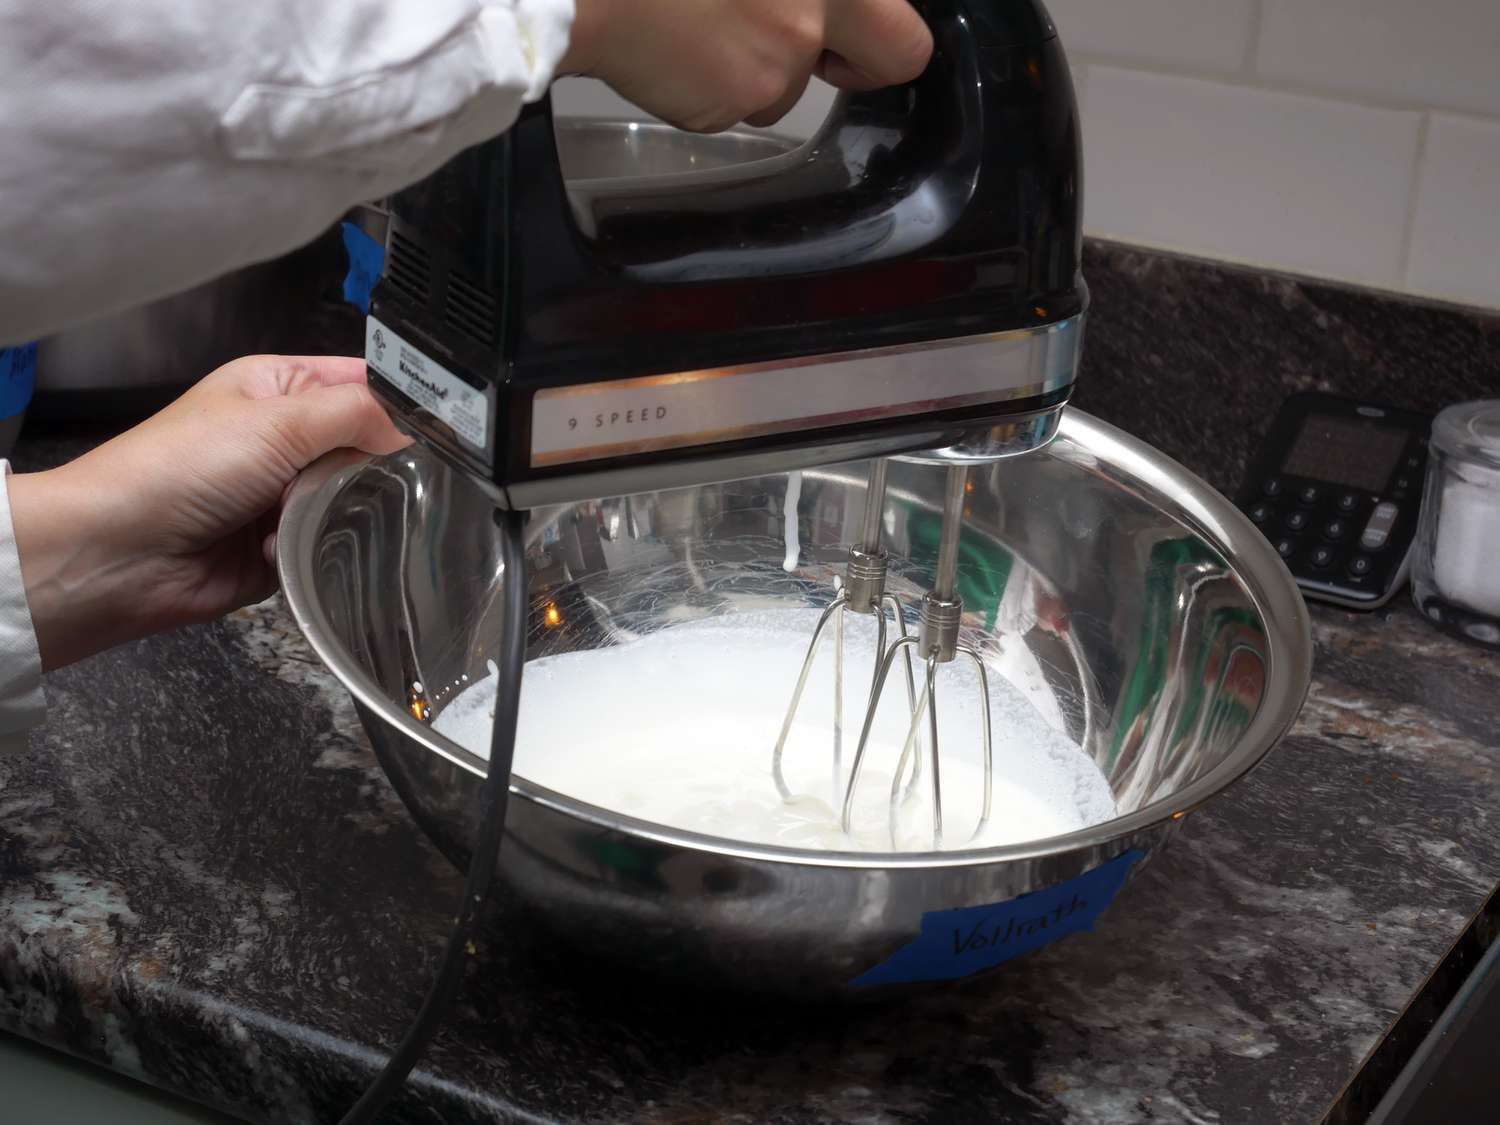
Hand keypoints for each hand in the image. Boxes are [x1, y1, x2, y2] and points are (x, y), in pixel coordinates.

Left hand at [9, 355, 408, 670]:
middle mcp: (284, 438)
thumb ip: (355, 414)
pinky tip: (299, 547)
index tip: (445, 426)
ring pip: (353, 499)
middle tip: (392, 477)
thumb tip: (413, 429)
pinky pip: (330, 544)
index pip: (361, 382)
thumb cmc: (182, 469)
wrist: (120, 553)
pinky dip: (320, 548)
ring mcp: (283, 494)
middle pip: (365, 445)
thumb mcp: (276, 421)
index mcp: (279, 388)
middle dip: (376, 464)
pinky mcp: (283, 545)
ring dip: (344, 510)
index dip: (401, 400)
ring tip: (332, 513)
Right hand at [562, 0, 932, 131]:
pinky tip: (678, 47)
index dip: (883, 36)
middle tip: (811, 53)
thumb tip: (811, 10)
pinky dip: (710, 88)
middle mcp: (814, 12)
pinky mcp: (736, 100)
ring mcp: (779, 61)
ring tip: (700, 26)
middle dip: (855, 65)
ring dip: (754, 70)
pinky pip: (737, 107)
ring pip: (790, 85)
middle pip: (888, 58)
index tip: (853, 36)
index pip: (905, 28)